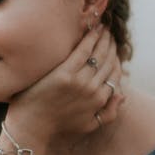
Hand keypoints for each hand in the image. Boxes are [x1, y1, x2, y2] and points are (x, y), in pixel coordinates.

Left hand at [6, 25, 124, 141]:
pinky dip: (91, 38)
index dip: (116, 60)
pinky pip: (83, 51)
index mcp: (100, 101)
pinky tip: (94, 28)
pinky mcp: (64, 73)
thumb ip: (109, 113)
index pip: (115, 75)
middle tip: (110, 34)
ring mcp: (79, 81)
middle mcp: (93, 90)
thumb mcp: (88, 125)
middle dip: (111, 46)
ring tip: (104, 28)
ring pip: (98, 54)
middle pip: (108, 62)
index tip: (114, 50)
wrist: (32, 125)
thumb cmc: (58, 125)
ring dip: (104, 38)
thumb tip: (123, 95)